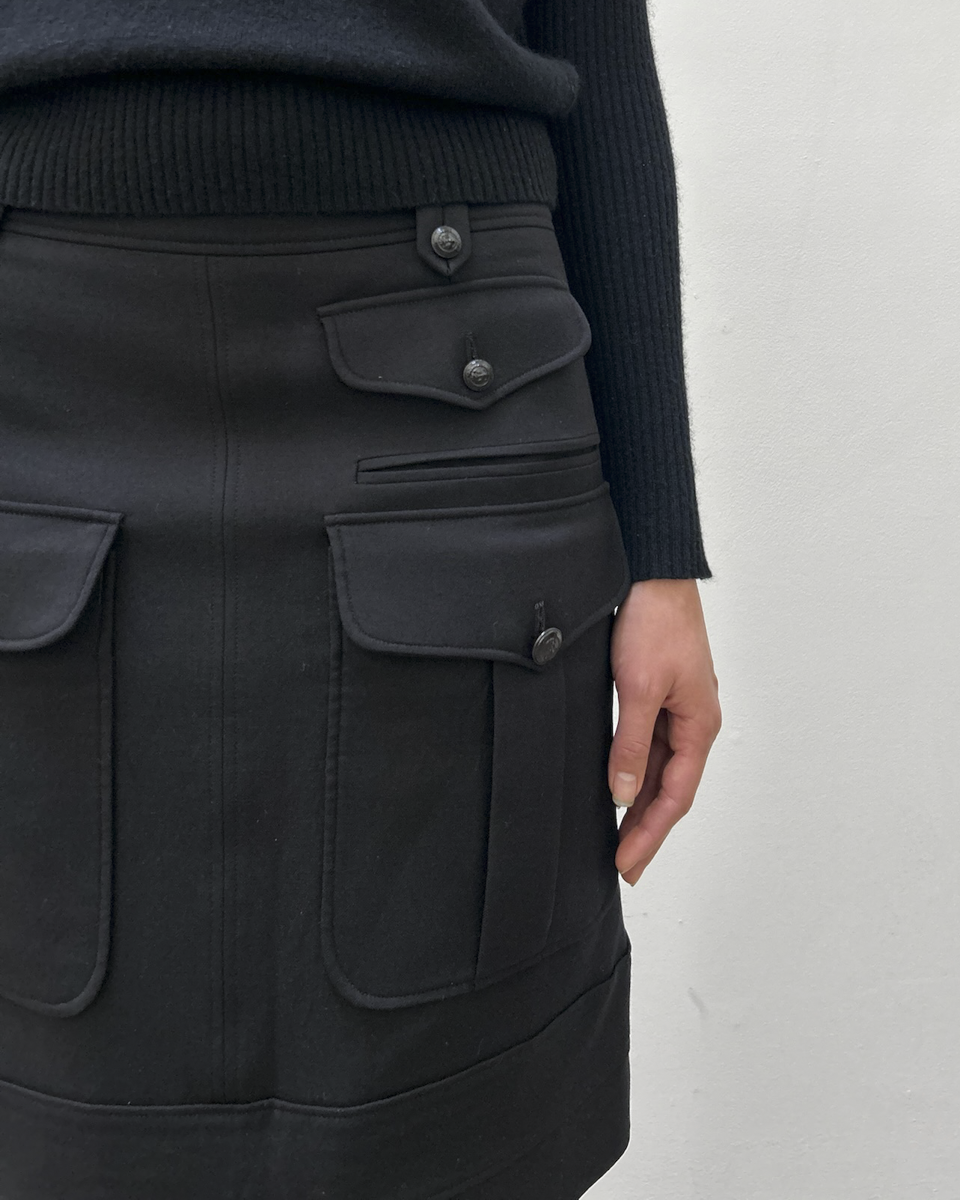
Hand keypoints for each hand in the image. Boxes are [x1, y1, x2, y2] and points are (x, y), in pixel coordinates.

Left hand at [608, 579, 720, 885]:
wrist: (654, 576)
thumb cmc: (655, 624)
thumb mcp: (638, 688)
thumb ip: (630, 745)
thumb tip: (622, 794)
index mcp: (699, 725)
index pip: (675, 796)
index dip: (650, 834)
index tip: (626, 864)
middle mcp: (694, 721)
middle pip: (670, 789)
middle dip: (646, 829)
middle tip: (622, 865)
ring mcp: (678, 708)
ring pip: (659, 769)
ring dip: (640, 804)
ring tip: (618, 838)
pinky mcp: (658, 694)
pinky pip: (649, 746)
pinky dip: (635, 771)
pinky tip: (618, 786)